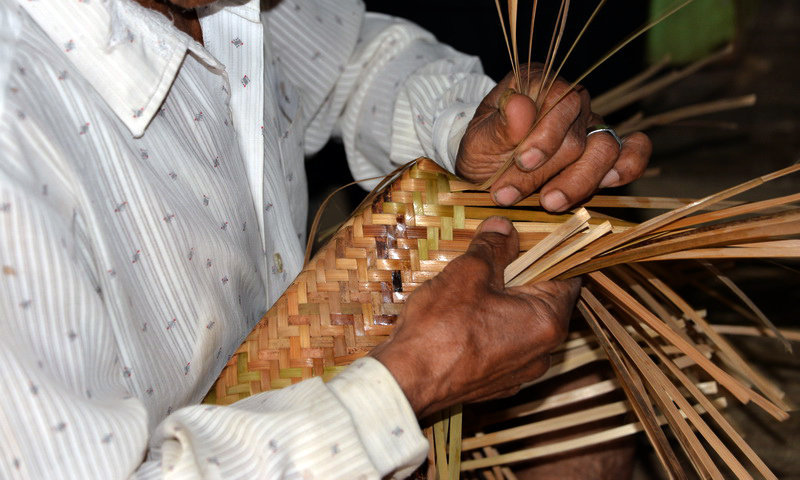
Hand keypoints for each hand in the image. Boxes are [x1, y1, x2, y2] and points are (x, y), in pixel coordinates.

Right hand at [370, 217, 580, 417]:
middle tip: (489, 261)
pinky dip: (490, 330)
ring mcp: (520, 372)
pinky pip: (503, 347)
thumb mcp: (468, 273)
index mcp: (547, 321)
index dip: (547, 253)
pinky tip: (462, 322)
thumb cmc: (441, 329)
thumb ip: (493, 247)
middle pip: (542, 301)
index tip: (526, 239)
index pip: (566, 276)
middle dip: (518, 278)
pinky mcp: (497, 384)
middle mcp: (542, 352)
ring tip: (469, 291)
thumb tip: (504, 228)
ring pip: (520, 325)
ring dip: (502, 305)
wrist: (408, 381)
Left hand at [456, 65, 651, 210]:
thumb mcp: (476, 142)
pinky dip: (628, 166)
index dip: (545, 134)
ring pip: (604, 149)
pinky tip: (610, 182)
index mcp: (537, 83)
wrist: (485, 172)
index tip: (523, 162)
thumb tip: (520, 106)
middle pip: (575, 136)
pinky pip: (631, 153)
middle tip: (509, 195)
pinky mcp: (603, 153)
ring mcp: (590, 126)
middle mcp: (570, 100)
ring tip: (549, 203)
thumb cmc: (482, 151)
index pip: (559, 98)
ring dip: (578, 182)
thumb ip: (497, 127)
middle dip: (543, 173)